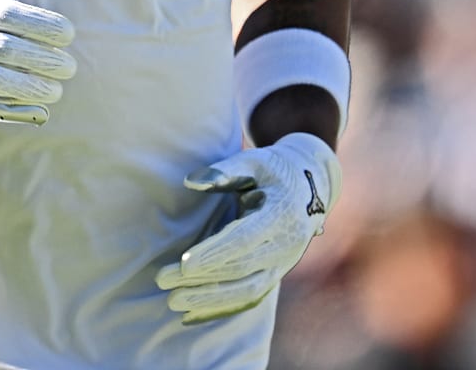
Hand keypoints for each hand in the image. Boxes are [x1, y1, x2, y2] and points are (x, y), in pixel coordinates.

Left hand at [156, 132, 339, 323]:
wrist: (313, 185)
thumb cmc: (275, 170)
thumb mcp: (254, 161)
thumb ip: (225, 171)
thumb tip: (191, 182)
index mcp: (280, 214)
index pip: (244, 240)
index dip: (215, 253)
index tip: (184, 263)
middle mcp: (286, 245)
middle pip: (241, 269)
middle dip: (201, 277)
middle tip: (163, 278)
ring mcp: (283, 263)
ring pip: (247, 290)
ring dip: (209, 299)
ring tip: (173, 301)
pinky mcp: (276, 274)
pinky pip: (250, 298)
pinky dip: (221, 308)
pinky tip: (192, 314)